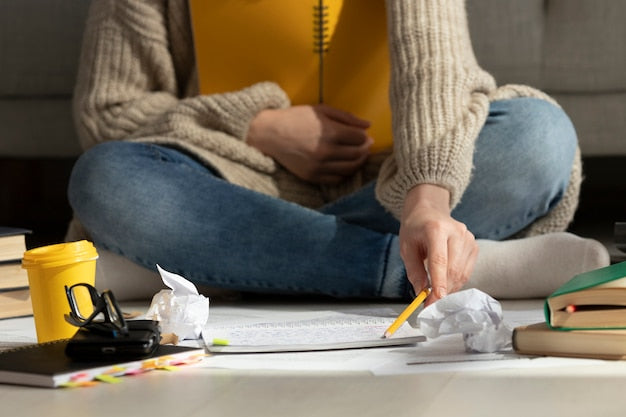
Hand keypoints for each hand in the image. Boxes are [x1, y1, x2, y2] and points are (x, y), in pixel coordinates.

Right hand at [246, 104, 372, 183]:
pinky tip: (344, 165)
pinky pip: (336, 180)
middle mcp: (326, 152)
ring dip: (358, 162)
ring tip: (358, 155)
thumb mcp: (321, 110)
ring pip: (349, 169)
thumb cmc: (297, 118)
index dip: (365, 136)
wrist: (270, 134)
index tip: (364, 135)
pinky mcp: (312, 177)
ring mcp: (319, 166)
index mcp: (330, 132)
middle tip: (365, 146)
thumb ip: (346, 117)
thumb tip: (368, 125)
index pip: (359, 138)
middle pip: (357, 154)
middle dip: (365, 149)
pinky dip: (344, 173)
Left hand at [399, 184, 477, 304]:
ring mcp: (468, 238)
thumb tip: (422, 293)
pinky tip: (445, 281)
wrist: (429, 212)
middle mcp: (456, 232)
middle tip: (429, 303)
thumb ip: (414, 271)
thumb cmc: (415, 229)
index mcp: (435, 229)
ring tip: (435, 291)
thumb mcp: (406, 248)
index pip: (439, 260)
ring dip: (449, 288)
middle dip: (442, 290)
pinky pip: (467, 271)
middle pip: (453, 269)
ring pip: (461, 273)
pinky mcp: (474, 246)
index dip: (438, 282)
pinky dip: (455, 281)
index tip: (434, 300)